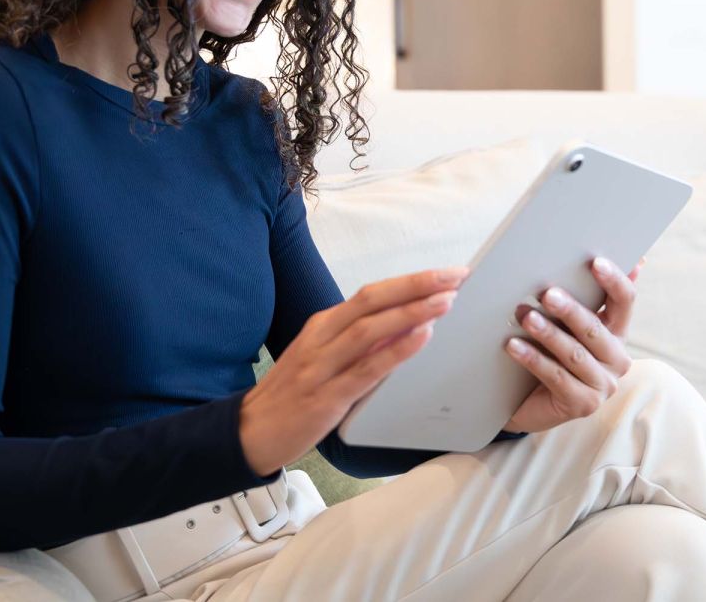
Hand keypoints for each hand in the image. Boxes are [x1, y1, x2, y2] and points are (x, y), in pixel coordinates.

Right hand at [238, 266, 469, 475]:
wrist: (251, 431)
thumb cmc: (294, 392)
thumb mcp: (324, 356)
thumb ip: (360, 342)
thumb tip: (407, 326)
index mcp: (323, 324)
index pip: (371, 293)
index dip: (411, 281)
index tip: (446, 273)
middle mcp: (321, 338)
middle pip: (372, 301)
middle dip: (417, 286)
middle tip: (455, 276)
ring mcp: (322, 367)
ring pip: (370, 330)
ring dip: (411, 313)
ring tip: (445, 303)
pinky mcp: (326, 398)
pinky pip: (366, 370)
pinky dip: (396, 352)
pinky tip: (421, 339)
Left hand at [502, 256, 643, 433]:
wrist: (533, 402)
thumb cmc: (551, 352)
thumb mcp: (566, 323)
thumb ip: (583, 294)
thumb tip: (610, 257)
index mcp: (617, 332)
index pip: (625, 301)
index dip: (613, 280)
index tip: (594, 262)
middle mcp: (617, 358)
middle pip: (596, 328)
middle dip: (571, 310)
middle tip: (547, 293)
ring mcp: (603, 385)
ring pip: (575, 354)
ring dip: (548, 334)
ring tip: (526, 317)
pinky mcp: (584, 404)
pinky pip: (557, 377)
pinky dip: (534, 359)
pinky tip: (514, 346)